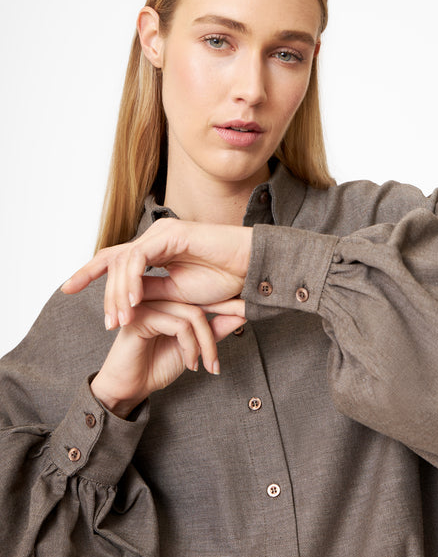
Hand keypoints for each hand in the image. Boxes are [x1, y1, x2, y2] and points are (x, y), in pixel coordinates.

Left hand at [62, 218, 252, 328]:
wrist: (251, 266)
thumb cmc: (225, 279)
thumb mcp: (180, 294)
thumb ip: (154, 293)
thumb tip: (128, 305)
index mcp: (156, 250)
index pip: (115, 259)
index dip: (90, 272)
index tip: (68, 289)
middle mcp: (155, 238)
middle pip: (113, 260)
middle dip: (100, 290)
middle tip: (106, 323)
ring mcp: (161, 233)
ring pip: (123, 260)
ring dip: (118, 293)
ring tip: (120, 320)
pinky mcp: (171, 234)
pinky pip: (140, 257)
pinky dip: (133, 280)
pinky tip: (134, 302)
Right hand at [90, 298, 245, 417]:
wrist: (128, 388)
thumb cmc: (156, 366)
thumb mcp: (194, 348)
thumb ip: (214, 330)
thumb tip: (242, 314)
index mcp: (168, 300)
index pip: (202, 298)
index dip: (226, 306)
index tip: (246, 312)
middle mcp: (157, 297)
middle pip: (200, 306)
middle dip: (214, 335)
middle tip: (216, 363)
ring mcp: (147, 304)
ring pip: (192, 315)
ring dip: (204, 344)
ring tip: (204, 366)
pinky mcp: (141, 317)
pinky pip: (179, 325)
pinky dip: (190, 346)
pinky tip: (190, 363)